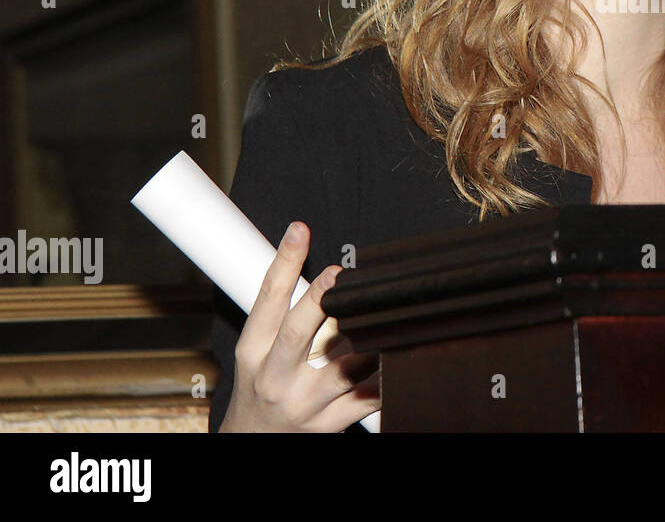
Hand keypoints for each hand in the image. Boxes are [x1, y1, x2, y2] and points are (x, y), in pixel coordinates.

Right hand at [219, 222, 379, 431]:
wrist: (254, 443)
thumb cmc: (261, 387)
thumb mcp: (256, 351)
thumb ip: (282, 313)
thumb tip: (316, 262)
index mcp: (255, 350)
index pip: (266, 300)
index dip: (283, 262)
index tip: (300, 231)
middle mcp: (276, 376)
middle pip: (297, 332)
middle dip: (318, 299)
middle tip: (339, 274)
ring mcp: (304, 403)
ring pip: (344, 368)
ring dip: (368, 341)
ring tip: (386, 315)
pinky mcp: (330, 424)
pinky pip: (368, 398)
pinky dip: (387, 377)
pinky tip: (400, 357)